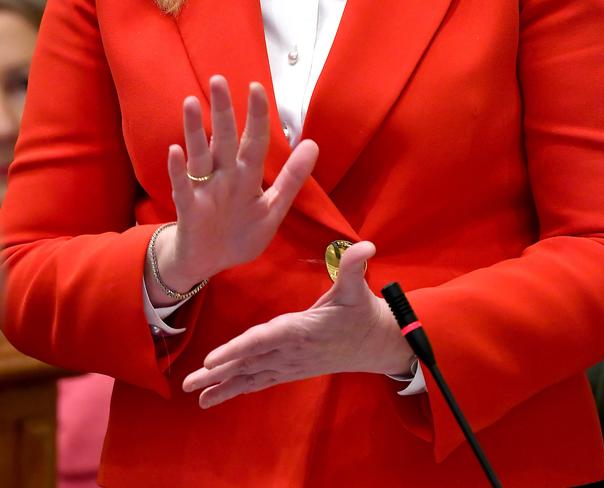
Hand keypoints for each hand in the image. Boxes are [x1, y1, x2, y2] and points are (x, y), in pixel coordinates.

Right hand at [151, 76, 317, 296]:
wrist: (209, 264)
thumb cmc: (240, 233)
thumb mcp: (273, 208)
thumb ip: (292, 178)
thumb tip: (313, 144)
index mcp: (247, 175)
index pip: (254, 141)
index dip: (256, 116)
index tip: (256, 87)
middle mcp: (224, 176)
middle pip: (224, 139)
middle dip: (222, 111)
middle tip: (218, 79)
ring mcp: (204, 190)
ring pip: (200, 155)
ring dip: (194, 130)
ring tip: (190, 102)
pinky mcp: (188, 209)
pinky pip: (183, 186)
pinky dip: (178, 170)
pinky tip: (175, 151)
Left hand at [182, 241, 412, 406]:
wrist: (376, 344)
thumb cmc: (363, 312)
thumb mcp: (358, 287)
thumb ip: (354, 266)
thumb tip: (366, 245)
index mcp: (300, 329)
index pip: (263, 340)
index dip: (236, 349)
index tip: (211, 360)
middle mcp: (291, 351)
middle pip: (249, 362)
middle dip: (218, 372)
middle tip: (188, 384)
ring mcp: (290, 364)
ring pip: (251, 376)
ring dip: (223, 386)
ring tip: (196, 396)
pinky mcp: (291, 370)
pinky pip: (260, 381)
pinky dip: (238, 389)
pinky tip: (217, 397)